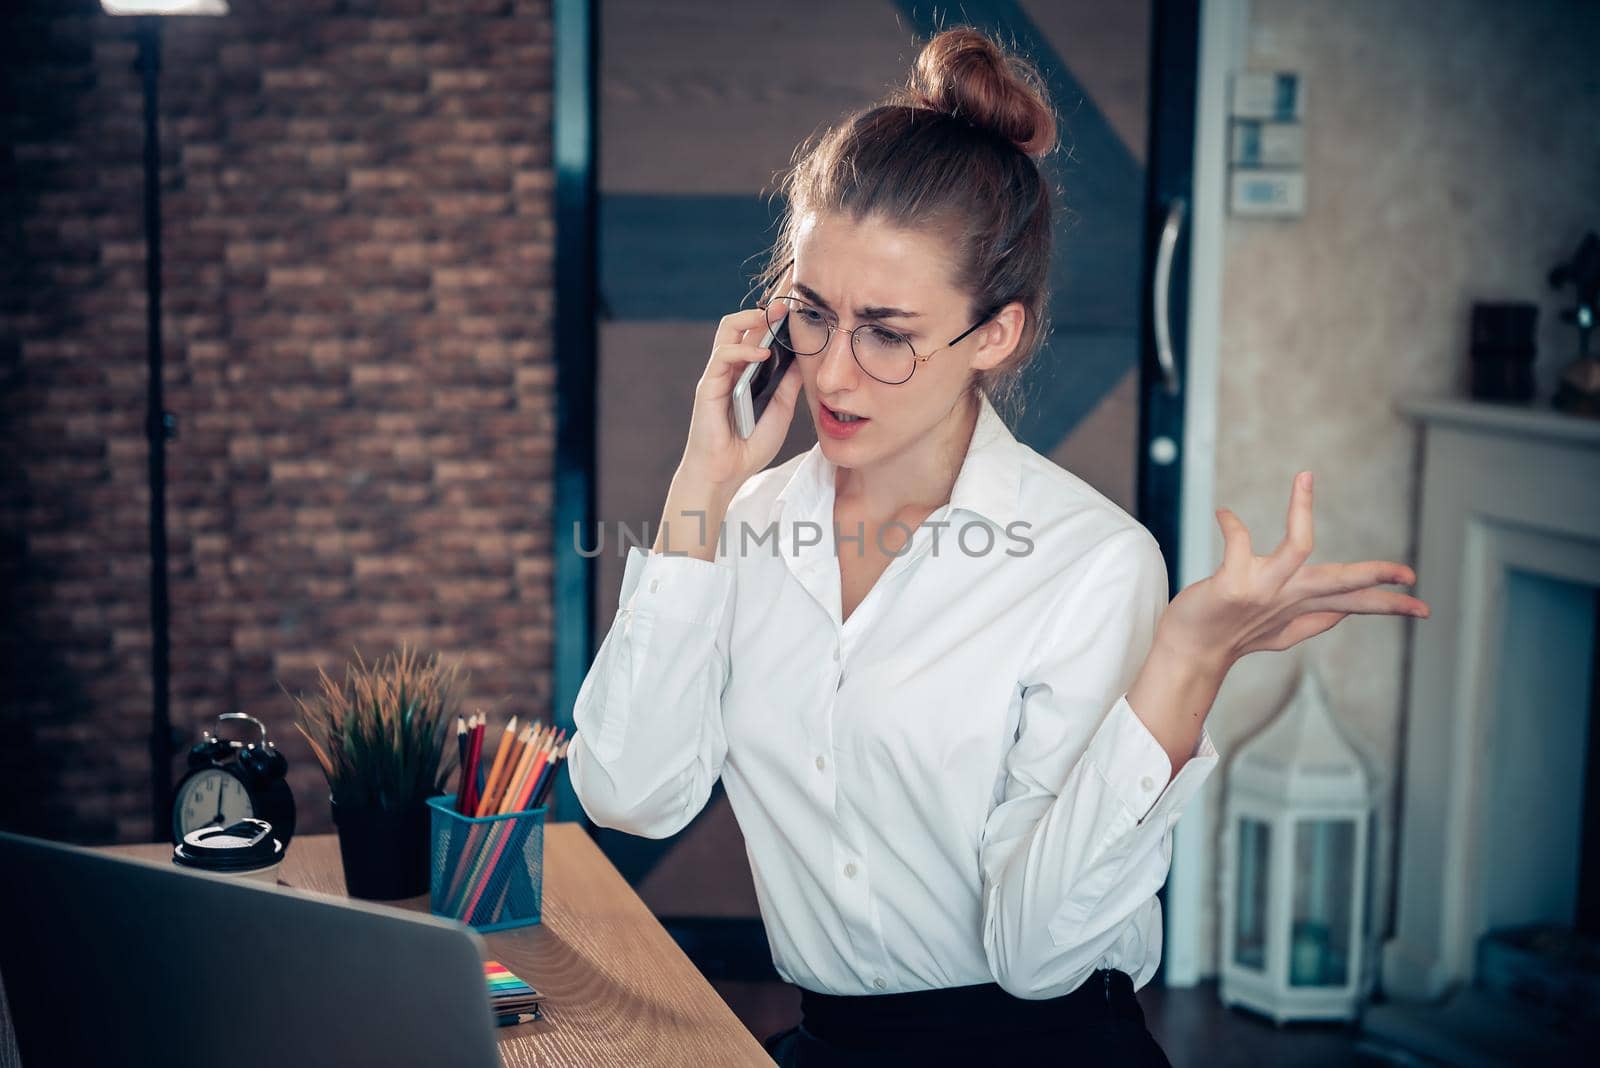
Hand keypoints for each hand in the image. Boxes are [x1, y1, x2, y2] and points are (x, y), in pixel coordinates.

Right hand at [679, 303, 804, 491]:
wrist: (726, 474)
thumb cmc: (749, 447)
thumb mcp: (781, 411)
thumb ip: (789, 384)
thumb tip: (806, 357)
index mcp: (747, 372)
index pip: (759, 334)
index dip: (775, 317)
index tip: (797, 303)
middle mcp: (731, 368)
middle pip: (743, 324)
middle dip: (765, 309)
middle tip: (789, 301)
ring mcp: (718, 375)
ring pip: (728, 330)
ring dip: (751, 318)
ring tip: (774, 315)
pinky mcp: (708, 386)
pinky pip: (723, 355)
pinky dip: (743, 349)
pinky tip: (763, 353)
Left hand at [1156, 471, 1430, 674]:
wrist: (1190, 651)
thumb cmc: (1234, 635)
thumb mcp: (1283, 634)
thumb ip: (1317, 621)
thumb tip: (1348, 610)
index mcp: (1304, 606)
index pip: (1356, 604)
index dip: (1390, 606)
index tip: (1423, 608)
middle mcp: (1288, 597)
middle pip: (1342, 580)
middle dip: (1376, 576)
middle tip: (1407, 573)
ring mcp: (1262, 590)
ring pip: (1299, 550)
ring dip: (1302, 514)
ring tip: (1305, 479)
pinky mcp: (1232, 585)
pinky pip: (1238, 542)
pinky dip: (1232, 524)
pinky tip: (1224, 513)